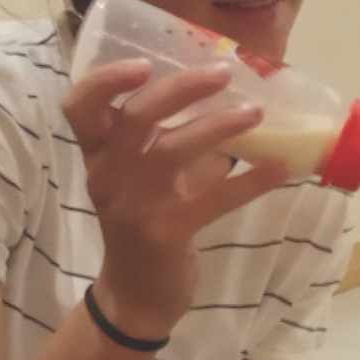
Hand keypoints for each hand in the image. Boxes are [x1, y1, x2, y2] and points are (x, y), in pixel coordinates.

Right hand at [64, 60, 289, 336]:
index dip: (104, 80)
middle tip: (221, 72)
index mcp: (98, 155)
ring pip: (172, 151)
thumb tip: (224, 91)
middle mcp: (107, 175)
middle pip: (135, 117)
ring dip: (218, 126)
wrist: (135, 297)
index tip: (143, 62)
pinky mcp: (165, 233)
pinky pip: (213, 199)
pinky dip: (249, 181)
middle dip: (180, 88)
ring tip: (255, 112)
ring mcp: (133, 206)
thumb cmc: (142, 223)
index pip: (79, 107)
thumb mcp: (140, 178)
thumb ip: (164, 138)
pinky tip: (279, 168)